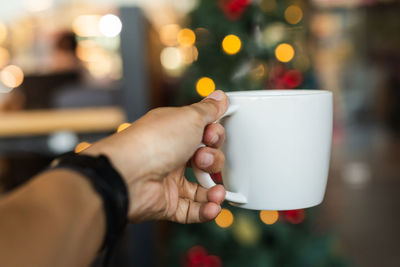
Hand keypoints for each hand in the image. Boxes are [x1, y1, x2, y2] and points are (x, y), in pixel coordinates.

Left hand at [84, 90, 227, 222]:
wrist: (129, 174)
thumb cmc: (154, 141)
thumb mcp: (189, 117)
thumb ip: (208, 109)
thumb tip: (220, 97)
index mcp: (174, 132)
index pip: (203, 134)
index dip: (214, 135)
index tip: (212, 134)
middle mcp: (171, 155)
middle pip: (205, 161)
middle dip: (213, 160)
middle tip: (202, 158)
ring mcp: (168, 180)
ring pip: (201, 188)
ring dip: (215, 190)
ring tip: (216, 191)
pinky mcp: (167, 203)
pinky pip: (192, 210)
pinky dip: (206, 210)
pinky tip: (213, 206)